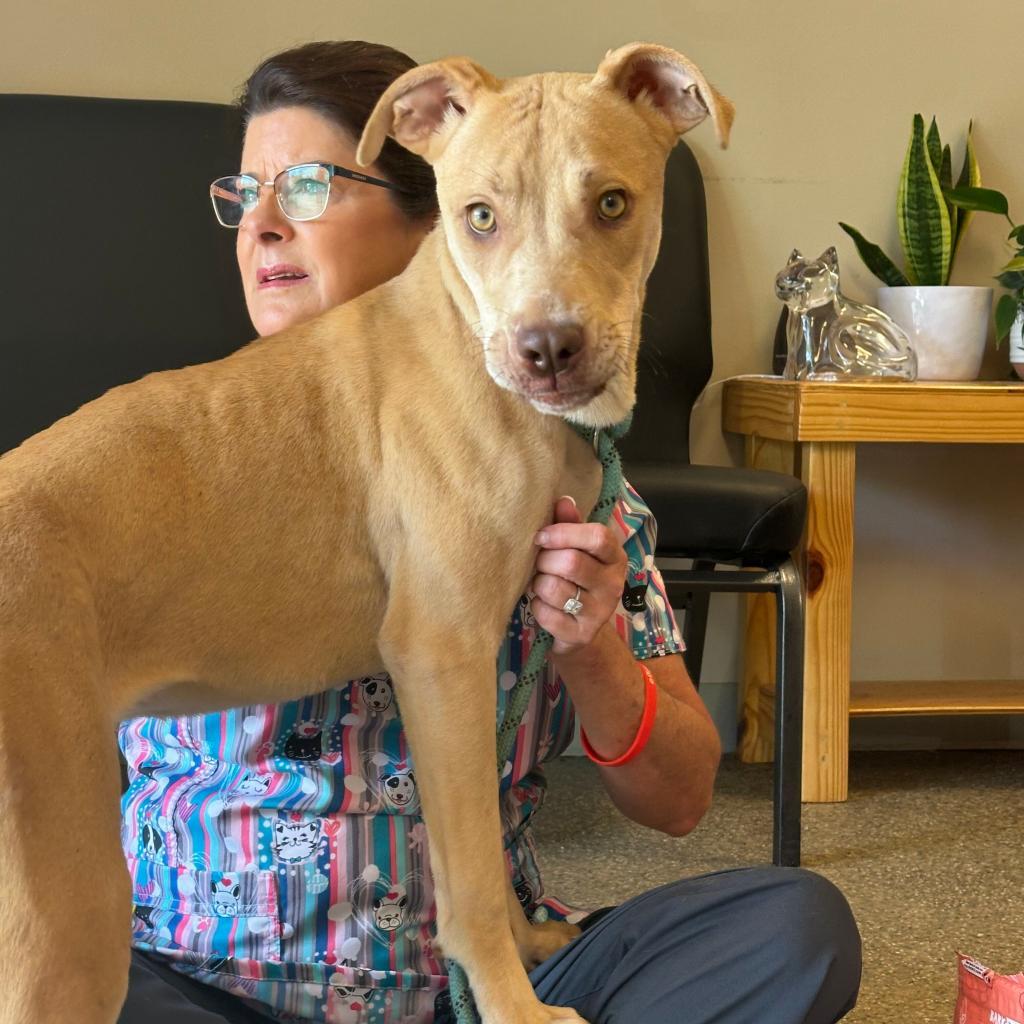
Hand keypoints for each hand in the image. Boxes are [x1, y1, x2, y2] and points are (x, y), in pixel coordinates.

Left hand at [529, 496, 627, 655]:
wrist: (580, 632)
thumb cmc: (576, 581)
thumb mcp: (577, 550)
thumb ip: (569, 525)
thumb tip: (562, 499)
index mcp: (614, 557)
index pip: (597, 536)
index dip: (564, 533)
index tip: (542, 536)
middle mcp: (613, 584)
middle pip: (570, 562)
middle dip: (544, 561)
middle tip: (539, 564)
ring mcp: (599, 612)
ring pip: (554, 588)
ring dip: (538, 584)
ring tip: (541, 584)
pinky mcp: (581, 633)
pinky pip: (546, 614)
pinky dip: (537, 607)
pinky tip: (543, 605)